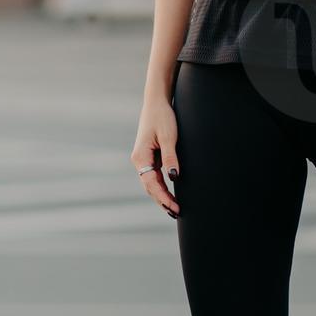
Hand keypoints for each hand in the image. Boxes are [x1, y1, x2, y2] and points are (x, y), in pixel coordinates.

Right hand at [131, 96, 179, 216]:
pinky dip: (162, 187)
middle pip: (150, 187)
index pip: (151, 183)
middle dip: (162, 200)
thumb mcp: (168, 137)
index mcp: (140, 157)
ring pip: (151, 183)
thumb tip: (174, 178)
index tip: (174, 207)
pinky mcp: (150, 157)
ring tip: (174, 208)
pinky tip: (170, 194)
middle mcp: (139, 160)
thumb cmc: (162, 117)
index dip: (163, 197)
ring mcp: (144, 160)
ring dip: (161, 196)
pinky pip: (154, 176)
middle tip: (177, 212)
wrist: (156, 102)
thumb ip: (171, 158)